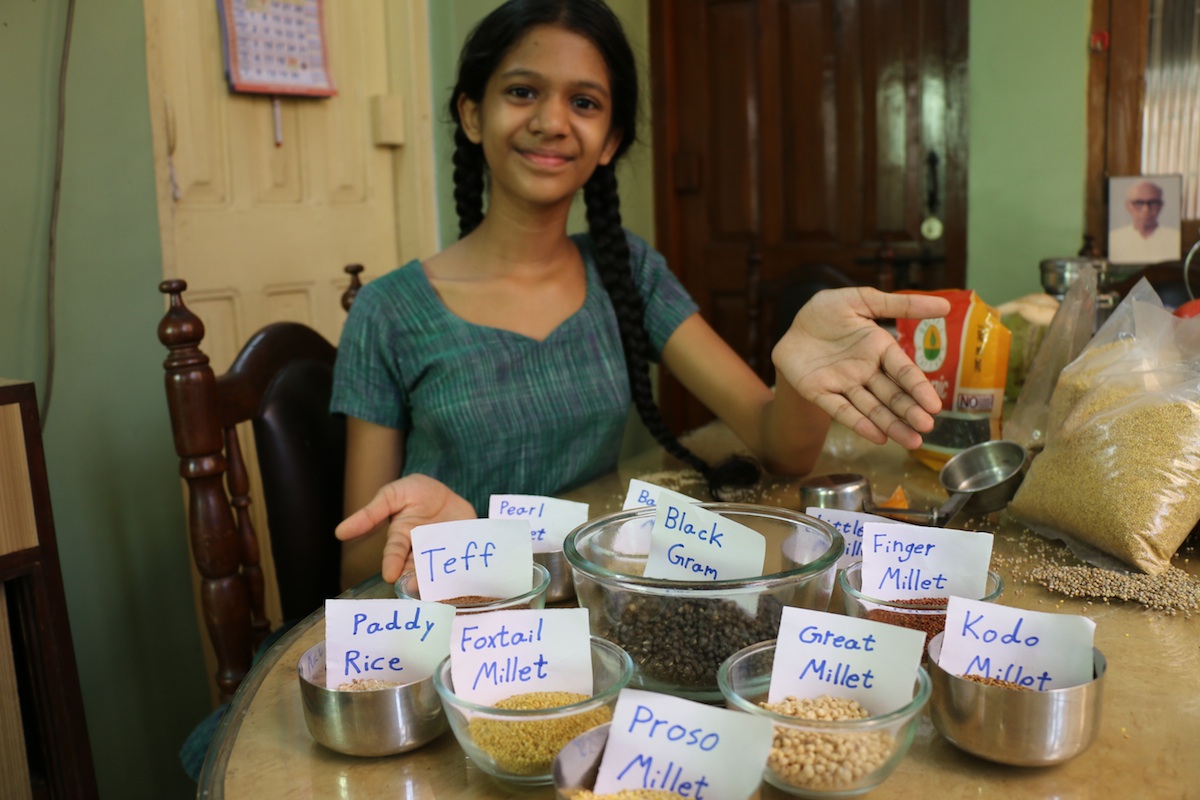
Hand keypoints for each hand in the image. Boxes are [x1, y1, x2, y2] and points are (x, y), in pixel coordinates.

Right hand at [335, 474, 476, 582]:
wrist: (447, 489)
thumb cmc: (415, 492)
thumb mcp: (391, 496)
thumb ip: (370, 513)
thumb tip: (340, 532)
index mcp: (402, 538)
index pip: (395, 553)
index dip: (392, 564)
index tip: (389, 575)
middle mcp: (420, 549)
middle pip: (416, 567)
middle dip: (414, 578)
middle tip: (413, 588)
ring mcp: (442, 551)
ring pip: (436, 569)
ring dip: (434, 579)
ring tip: (434, 587)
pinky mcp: (462, 549)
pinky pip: (461, 561)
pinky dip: (460, 569)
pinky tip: (460, 577)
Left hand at [773, 287, 951, 448]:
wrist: (791, 325)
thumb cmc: (826, 312)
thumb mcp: (861, 300)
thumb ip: (900, 305)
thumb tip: (945, 306)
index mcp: (879, 349)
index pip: (904, 372)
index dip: (918, 388)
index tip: (934, 406)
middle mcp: (865, 371)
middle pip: (891, 395)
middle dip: (909, 412)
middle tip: (926, 427)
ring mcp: (844, 385)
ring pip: (871, 408)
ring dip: (891, 424)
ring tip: (911, 441)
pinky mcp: (821, 393)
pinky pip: (841, 411)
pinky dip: (858, 424)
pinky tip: (877, 437)